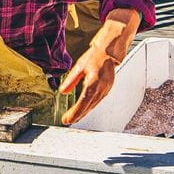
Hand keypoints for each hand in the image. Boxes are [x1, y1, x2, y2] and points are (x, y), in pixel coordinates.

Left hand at [59, 7, 142, 124]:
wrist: (110, 52)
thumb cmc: (95, 56)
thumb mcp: (79, 67)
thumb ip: (71, 80)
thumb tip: (63, 91)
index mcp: (93, 82)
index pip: (82, 102)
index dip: (74, 113)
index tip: (67, 119)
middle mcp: (101, 88)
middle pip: (88, 107)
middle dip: (78, 115)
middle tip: (68, 121)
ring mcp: (106, 89)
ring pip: (93, 105)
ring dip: (84, 113)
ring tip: (75, 118)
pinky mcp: (108, 89)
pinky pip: (98, 101)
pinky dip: (90, 107)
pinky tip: (85, 109)